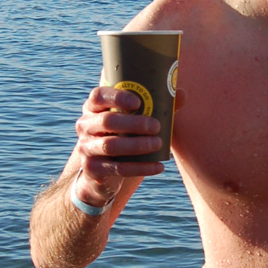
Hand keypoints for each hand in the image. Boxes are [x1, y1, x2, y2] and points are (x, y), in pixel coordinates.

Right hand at [73, 84, 164, 206]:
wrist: (101, 173)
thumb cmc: (123, 136)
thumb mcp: (134, 121)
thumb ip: (157, 107)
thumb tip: (182, 94)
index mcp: (94, 108)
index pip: (98, 96)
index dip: (117, 97)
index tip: (138, 102)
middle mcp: (85, 125)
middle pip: (107, 121)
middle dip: (134, 123)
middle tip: (157, 126)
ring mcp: (86, 148)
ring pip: (111, 145)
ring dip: (137, 145)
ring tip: (159, 144)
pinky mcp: (92, 169)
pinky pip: (118, 169)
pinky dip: (141, 168)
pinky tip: (158, 166)